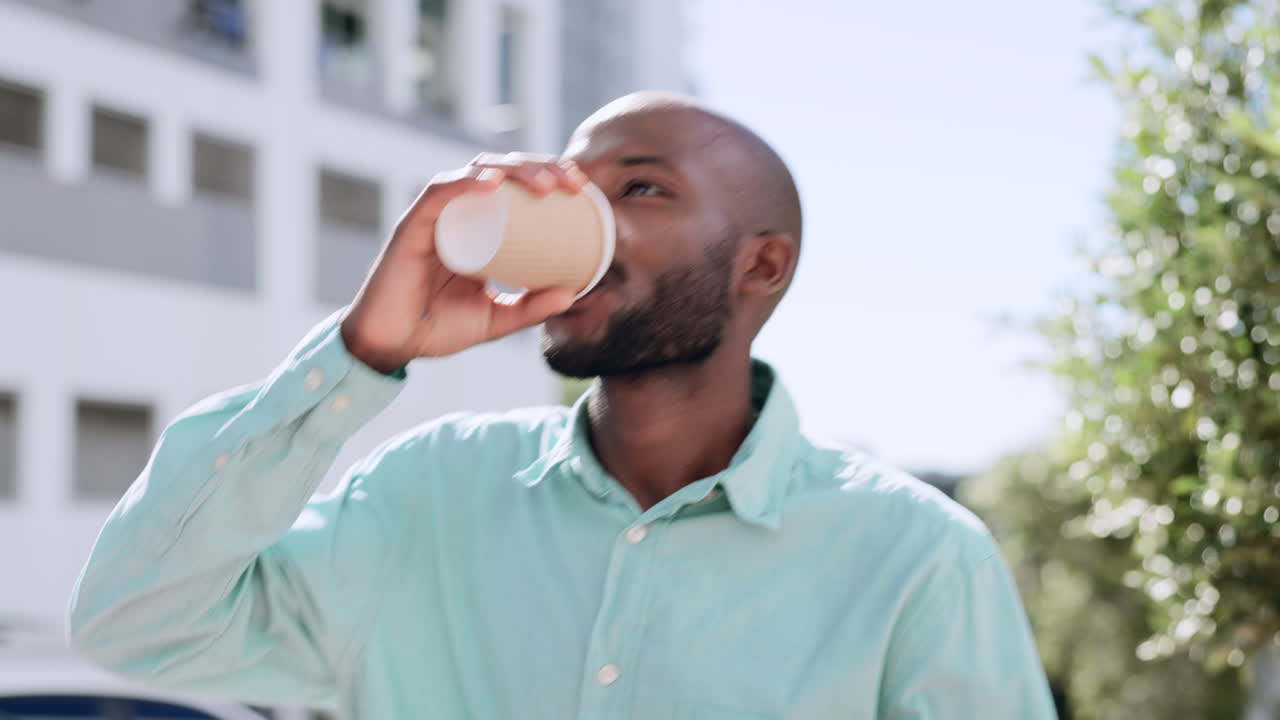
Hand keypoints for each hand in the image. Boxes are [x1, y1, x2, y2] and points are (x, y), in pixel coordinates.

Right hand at [340, 153, 588, 372]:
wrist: (391, 345)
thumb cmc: (437, 327)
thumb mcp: (496, 319)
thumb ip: (530, 308)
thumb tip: (571, 294)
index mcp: (476, 226)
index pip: (513, 185)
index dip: (547, 174)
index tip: (580, 187)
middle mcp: (456, 212)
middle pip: (499, 170)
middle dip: (539, 166)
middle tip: (571, 183)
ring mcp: (434, 216)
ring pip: (475, 172)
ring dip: (512, 170)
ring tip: (544, 184)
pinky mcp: (411, 226)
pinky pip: (438, 194)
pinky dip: (464, 183)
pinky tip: (492, 183)